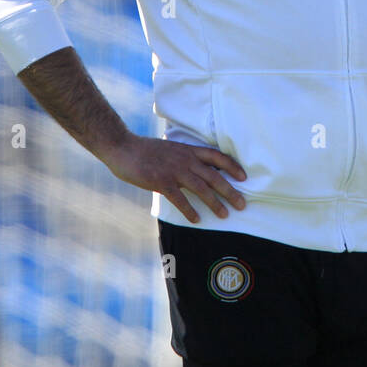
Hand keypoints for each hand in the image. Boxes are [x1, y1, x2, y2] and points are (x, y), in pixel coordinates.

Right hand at [102, 134, 247, 223]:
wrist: (123, 147)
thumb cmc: (146, 150)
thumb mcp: (171, 149)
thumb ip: (185, 157)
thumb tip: (197, 169)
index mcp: (188, 150)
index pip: (217, 156)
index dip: (232, 166)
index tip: (244, 177)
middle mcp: (185, 159)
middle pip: (214, 176)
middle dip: (230, 191)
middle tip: (242, 204)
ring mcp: (173, 170)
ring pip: (201, 188)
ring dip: (215, 203)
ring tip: (224, 215)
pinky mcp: (160, 181)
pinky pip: (179, 198)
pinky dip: (189, 210)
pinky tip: (196, 220)